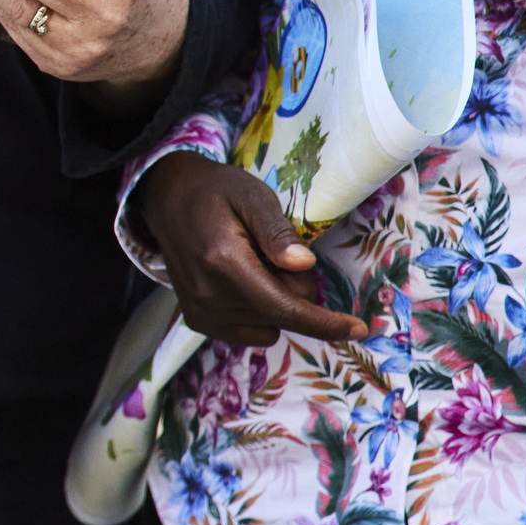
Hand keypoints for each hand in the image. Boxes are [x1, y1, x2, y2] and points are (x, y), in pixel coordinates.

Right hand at [134, 151, 361, 348]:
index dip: (324, 322)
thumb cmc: (216, 192)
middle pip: (282, 313)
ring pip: (269, 325)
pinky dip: (259, 311)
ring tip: (250, 263)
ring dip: (274, 299)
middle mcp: (209, 296)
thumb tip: (304, 265)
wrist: (167, 200)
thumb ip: (277, 231)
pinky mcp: (198, 321)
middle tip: (271, 251)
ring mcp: (201, 312)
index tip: (358, 329)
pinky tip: (241, 281)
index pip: (283, 306)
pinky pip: (252, 331)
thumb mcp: (252, 195)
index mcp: (225, 262)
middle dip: (292, 288)